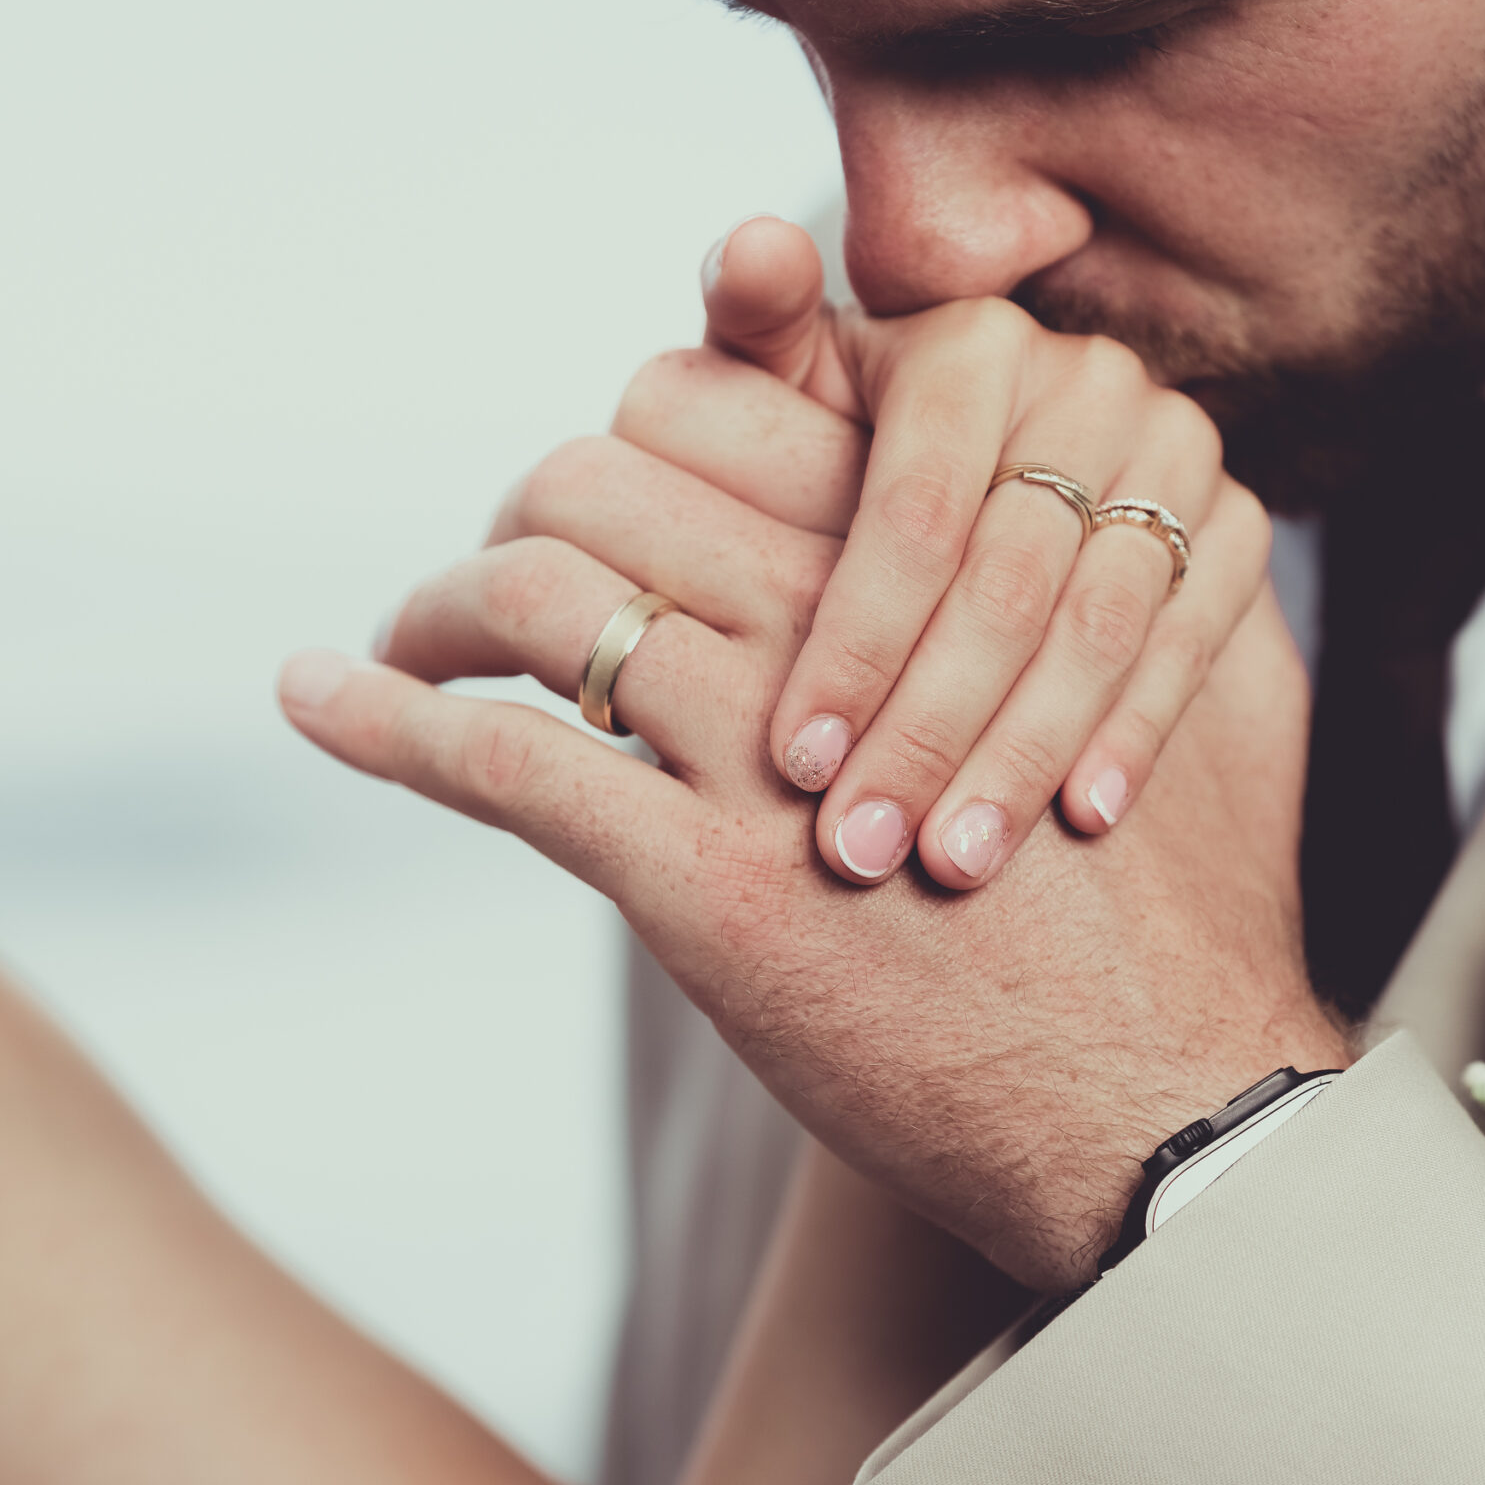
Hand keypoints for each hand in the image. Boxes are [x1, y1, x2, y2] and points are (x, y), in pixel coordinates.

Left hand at [283, 470, 1345, 1292]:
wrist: (1163, 1086)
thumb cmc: (1169, 889)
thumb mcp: (1156, 662)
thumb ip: (1071, 567)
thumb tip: (1031, 510)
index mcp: (938, 544)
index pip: (708, 398)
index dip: (627, 424)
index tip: (606, 482)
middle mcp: (841, 617)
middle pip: (596, 473)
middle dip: (513, 512)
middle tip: (484, 582)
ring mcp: (767, 748)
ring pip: (536, 595)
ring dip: (431, 611)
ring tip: (395, 644)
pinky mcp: (705, 885)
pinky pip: (500, 763)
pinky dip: (382, 722)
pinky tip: (315, 696)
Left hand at [686, 216, 1274, 889]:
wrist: (999, 527)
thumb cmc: (859, 484)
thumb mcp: (795, 411)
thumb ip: (752, 343)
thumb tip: (751, 250)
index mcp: (970, 341)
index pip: (915, 505)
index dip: (854, 637)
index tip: (800, 760)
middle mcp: (1087, 379)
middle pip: (1008, 576)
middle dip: (929, 725)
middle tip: (867, 846)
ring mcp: (1178, 451)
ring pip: (1101, 619)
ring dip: (1025, 750)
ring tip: (957, 858)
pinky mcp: (1242, 525)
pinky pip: (1194, 640)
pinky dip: (1134, 735)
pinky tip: (1081, 818)